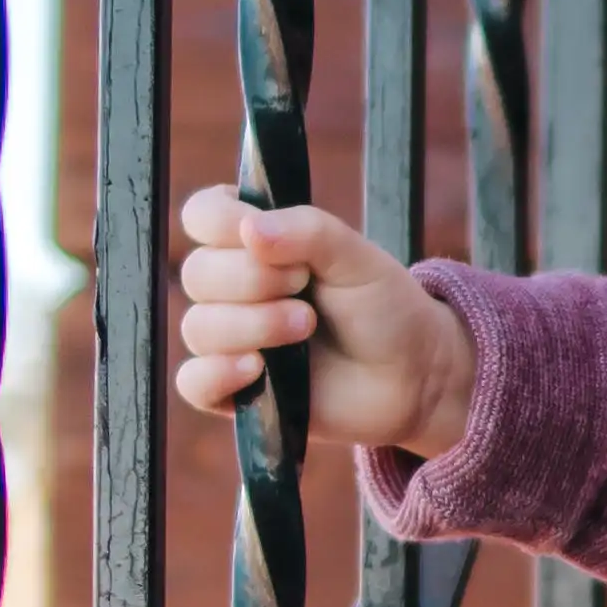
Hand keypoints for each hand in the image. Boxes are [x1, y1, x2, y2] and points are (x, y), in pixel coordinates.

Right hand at [171, 186, 471, 452]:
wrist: (412, 375)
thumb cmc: (383, 307)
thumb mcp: (357, 257)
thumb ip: (308, 231)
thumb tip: (249, 229)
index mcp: (256, 242)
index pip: (202, 216)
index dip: (222, 223)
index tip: (265, 239)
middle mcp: (233, 287)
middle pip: (198, 273)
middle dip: (252, 280)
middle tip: (305, 290)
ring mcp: (232, 339)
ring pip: (198, 327)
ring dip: (252, 325)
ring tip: (305, 328)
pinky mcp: (235, 389)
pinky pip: (194, 383)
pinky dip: (218, 374)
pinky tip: (257, 369)